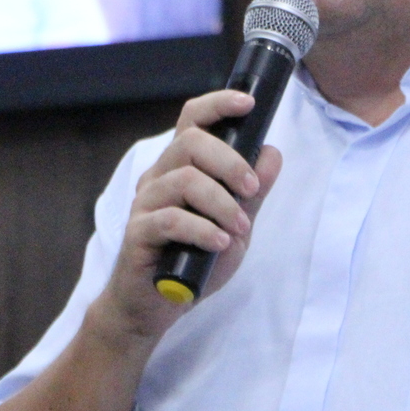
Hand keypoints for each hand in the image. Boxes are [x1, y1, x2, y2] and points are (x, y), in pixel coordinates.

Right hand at [100, 89, 282, 339]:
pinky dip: (202, 230)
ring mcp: (145, 203)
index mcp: (181, 167)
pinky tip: (219, 244)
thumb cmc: (195, 261)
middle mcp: (159, 177)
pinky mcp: (137, 233)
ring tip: (239, 231)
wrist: (157, 307)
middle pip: (191, 142)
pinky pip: (170, 219)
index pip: (192, 120)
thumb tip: (272, 154)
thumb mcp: (236, 226)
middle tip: (252, 191)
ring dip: (222, 204)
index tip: (247, 103)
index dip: (218, 104)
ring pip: (184, 180)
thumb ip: (252, 193)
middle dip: (230, 163)